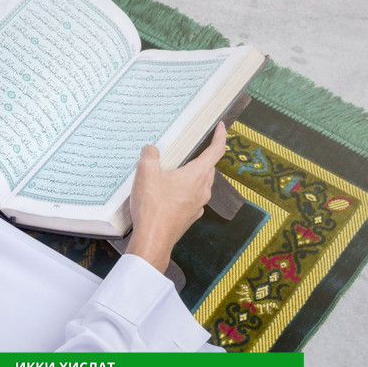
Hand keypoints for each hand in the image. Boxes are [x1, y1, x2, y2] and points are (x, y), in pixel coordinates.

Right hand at [126, 122, 226, 272]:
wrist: (153, 240)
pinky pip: (191, 198)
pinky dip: (184, 191)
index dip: (220, 136)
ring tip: (175, 171)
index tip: (221, 127)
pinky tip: (167, 193)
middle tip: (190, 149)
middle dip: (202, 156)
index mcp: (198, 175)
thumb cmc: (153, 206)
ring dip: (191, 175)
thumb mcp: (146, 173)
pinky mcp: (189, 217)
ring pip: (200, 184)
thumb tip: (152, 150)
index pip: (216, 151)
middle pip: (208, 168)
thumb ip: (150, 155)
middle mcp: (203, 190)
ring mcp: (197, 205)